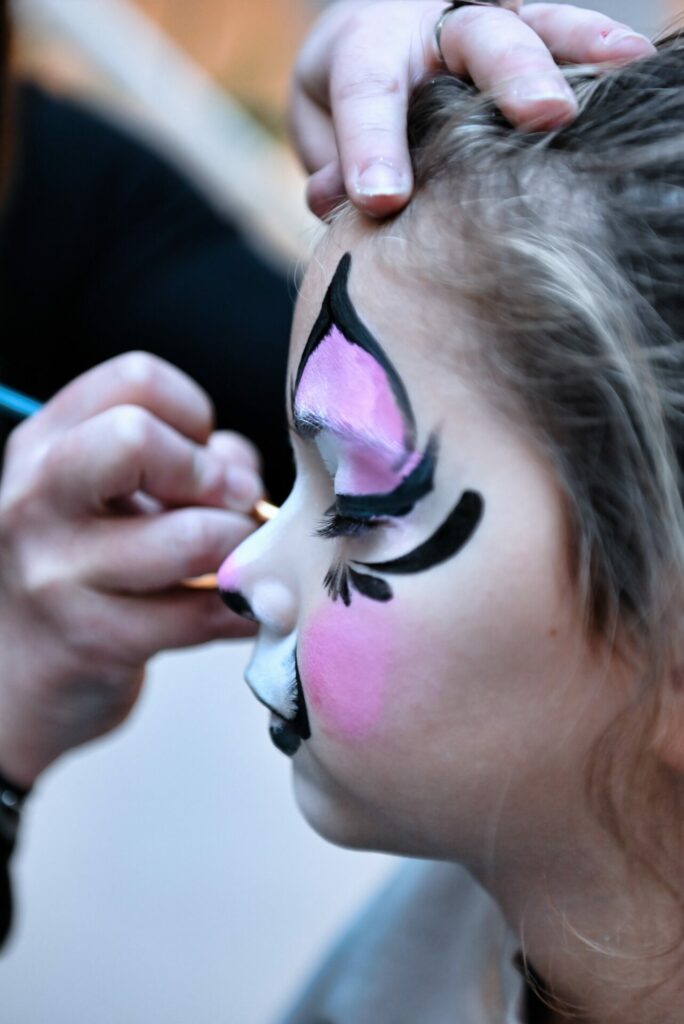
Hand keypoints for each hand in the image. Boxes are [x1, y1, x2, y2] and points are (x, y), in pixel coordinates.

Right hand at [0, 353, 261, 786]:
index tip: (202, 455)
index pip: (135, 380)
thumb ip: (183, 461)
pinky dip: (245, 608)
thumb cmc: (84, 569)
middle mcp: (39, 499)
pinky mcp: (96, 641)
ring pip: (192, 536)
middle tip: (230, 506)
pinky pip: (205, 612)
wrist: (18, 676)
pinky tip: (241, 607)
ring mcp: (59, 573)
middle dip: (211, 473)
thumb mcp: (110, 495)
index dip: (195, 414)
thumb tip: (243, 473)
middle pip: (137, 438)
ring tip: (239, 560)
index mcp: (45, 445)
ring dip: (240, 547)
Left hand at [291, 0, 654, 217]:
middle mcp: (435, 24)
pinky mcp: (529, 34)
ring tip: (623, 63)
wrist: (378, 42)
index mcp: (368, 47)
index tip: (382, 199)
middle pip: (476, 41)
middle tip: (542, 114)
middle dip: (511, 76)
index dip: (373, 144)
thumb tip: (336, 203)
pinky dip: (598, 49)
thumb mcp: (323, 125)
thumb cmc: (348, 99)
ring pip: (535, 27)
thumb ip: (332, 162)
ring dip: (576, 50)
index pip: (369, 90)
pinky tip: (634, 62)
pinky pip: (564, 36)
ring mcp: (489, 24)